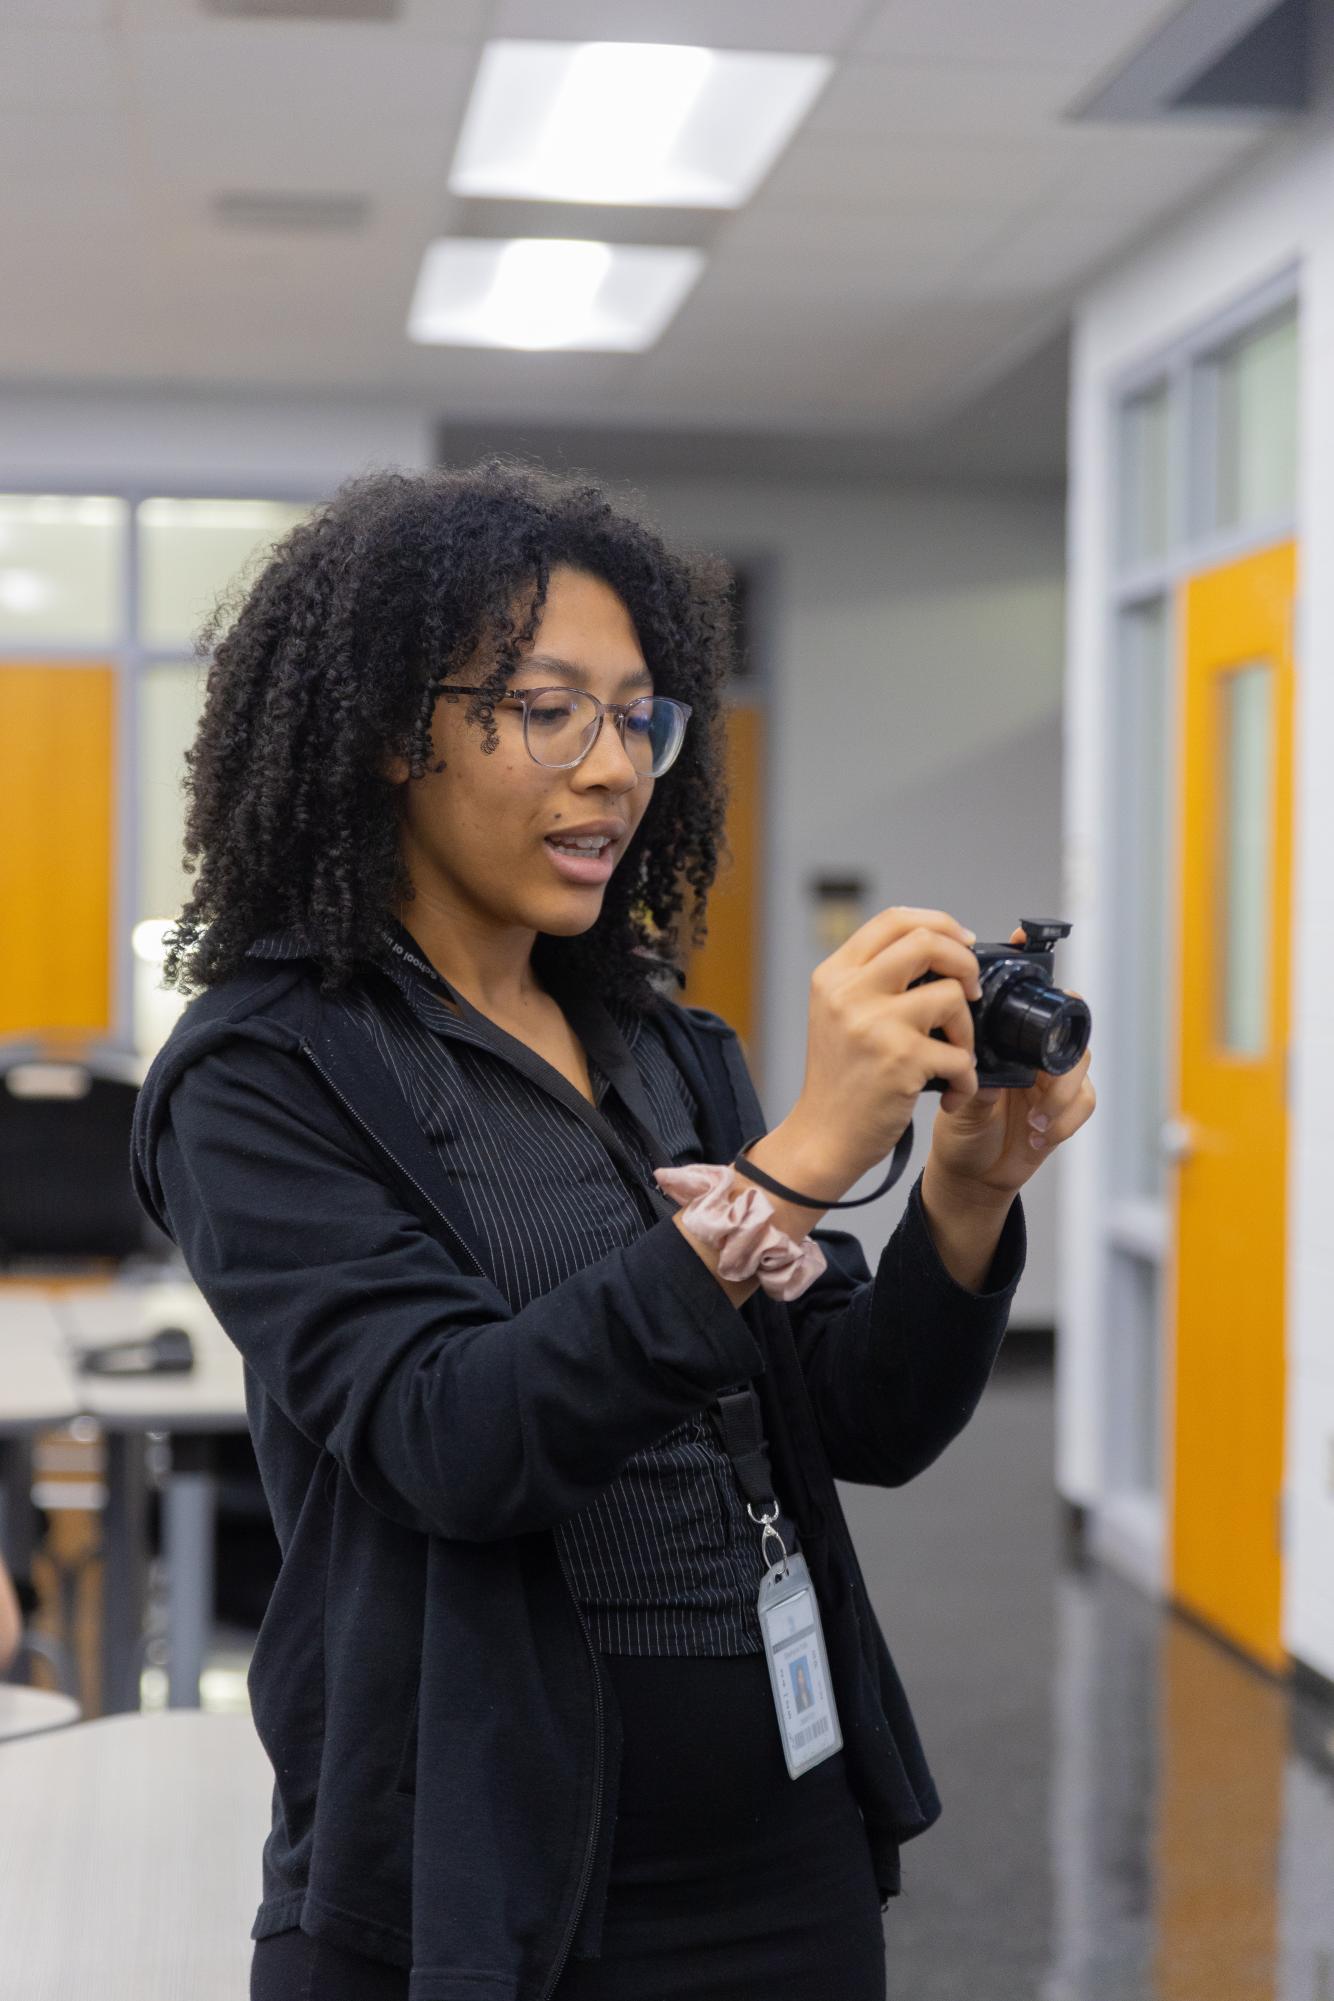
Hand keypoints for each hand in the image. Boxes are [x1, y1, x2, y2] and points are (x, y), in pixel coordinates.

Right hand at [785, 905, 984, 1193]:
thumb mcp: (838, 1013)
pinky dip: (965, 1077)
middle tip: (971, 989)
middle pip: (927, 942)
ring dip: (967, 1029)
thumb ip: (874, 978)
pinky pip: (960, 1054)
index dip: (938, 922)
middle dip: (964, 961)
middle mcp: (850, 992)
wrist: (823, 1137)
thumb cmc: (840, 1079)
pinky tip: (950, 1092)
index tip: (961, 942)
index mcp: (835, 975)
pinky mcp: (901, 1060)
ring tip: (954, 1056)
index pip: (893, 919)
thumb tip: (939, 949)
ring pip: (952, 996)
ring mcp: (875, 1024)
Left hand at [926, 927, 1095, 1203]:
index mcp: (1008, 1038)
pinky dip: (1064, 1119)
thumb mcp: (956, 1090)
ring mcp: (1052, 1080)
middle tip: (1043, 1066)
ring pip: (1081, 1064)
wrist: (968, 1171)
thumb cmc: (959, 1122)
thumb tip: (976, 1054)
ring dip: (1060, 1091)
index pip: (1032, 998)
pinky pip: (1085, 1102)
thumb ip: (970, 1069)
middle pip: (1070, 1025)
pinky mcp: (1066, 1111)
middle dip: (1062, 1043)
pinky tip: (1037, 1134)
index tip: (1025, 944)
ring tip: (1034, 1114)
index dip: (1036, 972)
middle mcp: (1034, 1052)